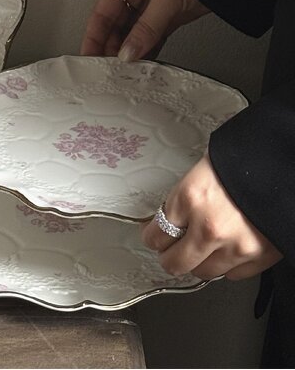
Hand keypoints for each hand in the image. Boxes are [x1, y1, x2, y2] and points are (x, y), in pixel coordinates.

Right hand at [80, 0, 209, 59]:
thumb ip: (146, 29)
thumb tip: (127, 54)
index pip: (101, 12)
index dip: (93, 36)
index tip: (88, 57)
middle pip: (115, 25)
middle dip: (111, 48)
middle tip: (107, 71)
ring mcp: (151, 3)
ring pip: (132, 33)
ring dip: (129, 52)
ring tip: (124, 73)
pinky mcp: (168, 15)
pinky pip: (151, 36)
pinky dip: (147, 51)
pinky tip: (143, 65)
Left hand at [142, 156, 281, 279]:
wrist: (282, 165)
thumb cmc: (241, 161)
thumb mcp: (200, 172)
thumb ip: (184, 199)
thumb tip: (167, 214)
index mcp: (189, 198)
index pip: (156, 234)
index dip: (152, 236)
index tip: (153, 237)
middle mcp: (209, 227)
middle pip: (174, 263)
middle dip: (169, 257)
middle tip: (169, 251)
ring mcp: (235, 246)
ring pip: (203, 272)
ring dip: (198, 263)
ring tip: (199, 250)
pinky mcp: (259, 257)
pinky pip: (233, 275)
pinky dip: (226, 265)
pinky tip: (225, 251)